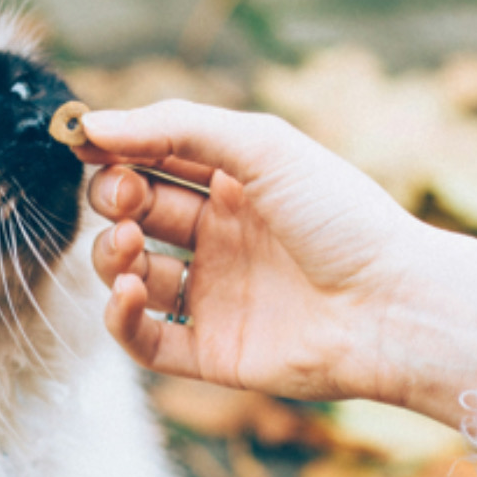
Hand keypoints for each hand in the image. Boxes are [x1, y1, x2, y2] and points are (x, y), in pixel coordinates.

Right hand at [80, 101, 476, 426]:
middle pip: (135, 213)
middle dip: (113, 200)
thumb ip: (175, 127)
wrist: (392, 304)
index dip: (116, 151)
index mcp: (236, 184)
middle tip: (125, 199)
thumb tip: (93, 125)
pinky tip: (130, 291)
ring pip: (130, 274)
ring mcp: (215, 295)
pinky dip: (120, 316)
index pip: (155, 160)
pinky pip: (143, 339)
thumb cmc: (341, 217)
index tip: (84, 144)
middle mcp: (221, 238)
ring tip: (131, 246)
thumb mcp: (261, 146)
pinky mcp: (212, 351)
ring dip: (111, 255)